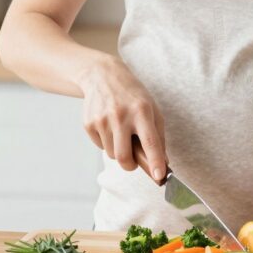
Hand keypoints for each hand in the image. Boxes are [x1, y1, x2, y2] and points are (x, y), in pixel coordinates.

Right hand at [79, 58, 166, 182]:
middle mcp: (121, 115)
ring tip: (121, 131)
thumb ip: (158, 136)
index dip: (155, 161)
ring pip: (112, 154)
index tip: (159, 176)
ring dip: (118, 149)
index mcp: (141, 111)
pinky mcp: (88, 123)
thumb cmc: (133, 95)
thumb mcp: (152, 109)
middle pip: (124, 158)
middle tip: (134, 162)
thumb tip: (164, 163)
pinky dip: (107, 142)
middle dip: (130, 166)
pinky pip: (100, 146)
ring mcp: (102, 119)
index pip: (150, 142)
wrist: (103, 76)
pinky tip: (109, 125)